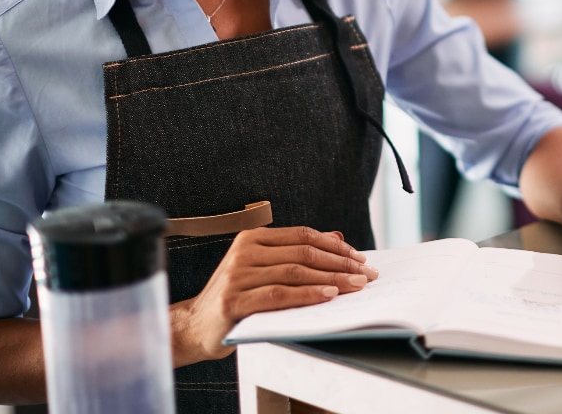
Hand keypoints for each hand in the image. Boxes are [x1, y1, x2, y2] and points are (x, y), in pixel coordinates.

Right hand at [171, 226, 376, 364]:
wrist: (196, 324)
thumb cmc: (238, 295)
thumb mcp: (266, 267)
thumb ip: (297, 252)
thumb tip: (338, 238)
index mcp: (253, 238)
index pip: (303, 236)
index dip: (335, 246)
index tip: (360, 258)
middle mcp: (244, 252)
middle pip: (303, 253)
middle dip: (340, 264)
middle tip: (366, 274)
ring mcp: (237, 276)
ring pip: (294, 272)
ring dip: (330, 279)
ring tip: (355, 285)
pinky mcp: (234, 301)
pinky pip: (279, 295)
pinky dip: (306, 294)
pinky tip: (327, 295)